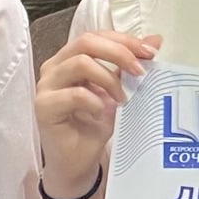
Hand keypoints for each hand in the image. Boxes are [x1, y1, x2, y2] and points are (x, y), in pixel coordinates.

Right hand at [34, 25, 158, 188]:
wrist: (78, 162)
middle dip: (119, 52)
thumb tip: (155, 40)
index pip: (96, 36)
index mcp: (70, 59)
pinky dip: (95, 101)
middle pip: (86, 42)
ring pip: (80, 63)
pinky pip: (74, 94)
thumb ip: (128, 66)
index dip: (124, 40)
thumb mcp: (117, 92)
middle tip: (140, 70)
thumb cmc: (93, 126)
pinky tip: (102, 113)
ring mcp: (46, 86)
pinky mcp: (44, 107)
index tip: (149, 52)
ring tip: (122, 99)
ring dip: (109, 79)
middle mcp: (55, 67)